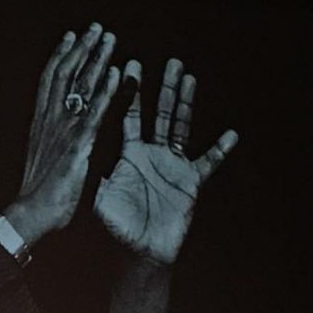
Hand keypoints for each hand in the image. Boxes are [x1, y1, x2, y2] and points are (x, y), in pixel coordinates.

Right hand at [5, 23, 119, 243]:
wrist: (31, 212)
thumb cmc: (38, 192)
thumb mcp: (44, 158)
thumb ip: (53, 140)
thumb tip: (60, 133)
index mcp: (40, 122)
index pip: (50, 80)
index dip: (61, 56)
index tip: (71, 37)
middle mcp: (49, 120)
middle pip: (65, 75)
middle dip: (81, 49)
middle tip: (96, 28)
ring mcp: (63, 130)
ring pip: (79, 87)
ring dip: (95, 60)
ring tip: (109, 39)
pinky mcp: (78, 145)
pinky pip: (95, 112)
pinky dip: (106, 91)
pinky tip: (116, 73)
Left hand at [94, 59, 238, 263]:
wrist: (137, 250)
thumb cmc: (115, 225)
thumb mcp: (101, 194)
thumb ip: (96, 169)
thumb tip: (83, 150)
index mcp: (128, 154)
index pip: (128, 116)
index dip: (130, 92)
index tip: (131, 66)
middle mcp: (150, 154)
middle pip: (159, 114)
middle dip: (164, 88)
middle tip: (171, 62)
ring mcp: (171, 165)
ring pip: (181, 128)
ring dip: (186, 104)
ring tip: (190, 79)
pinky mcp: (190, 181)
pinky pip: (208, 162)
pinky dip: (220, 149)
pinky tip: (230, 134)